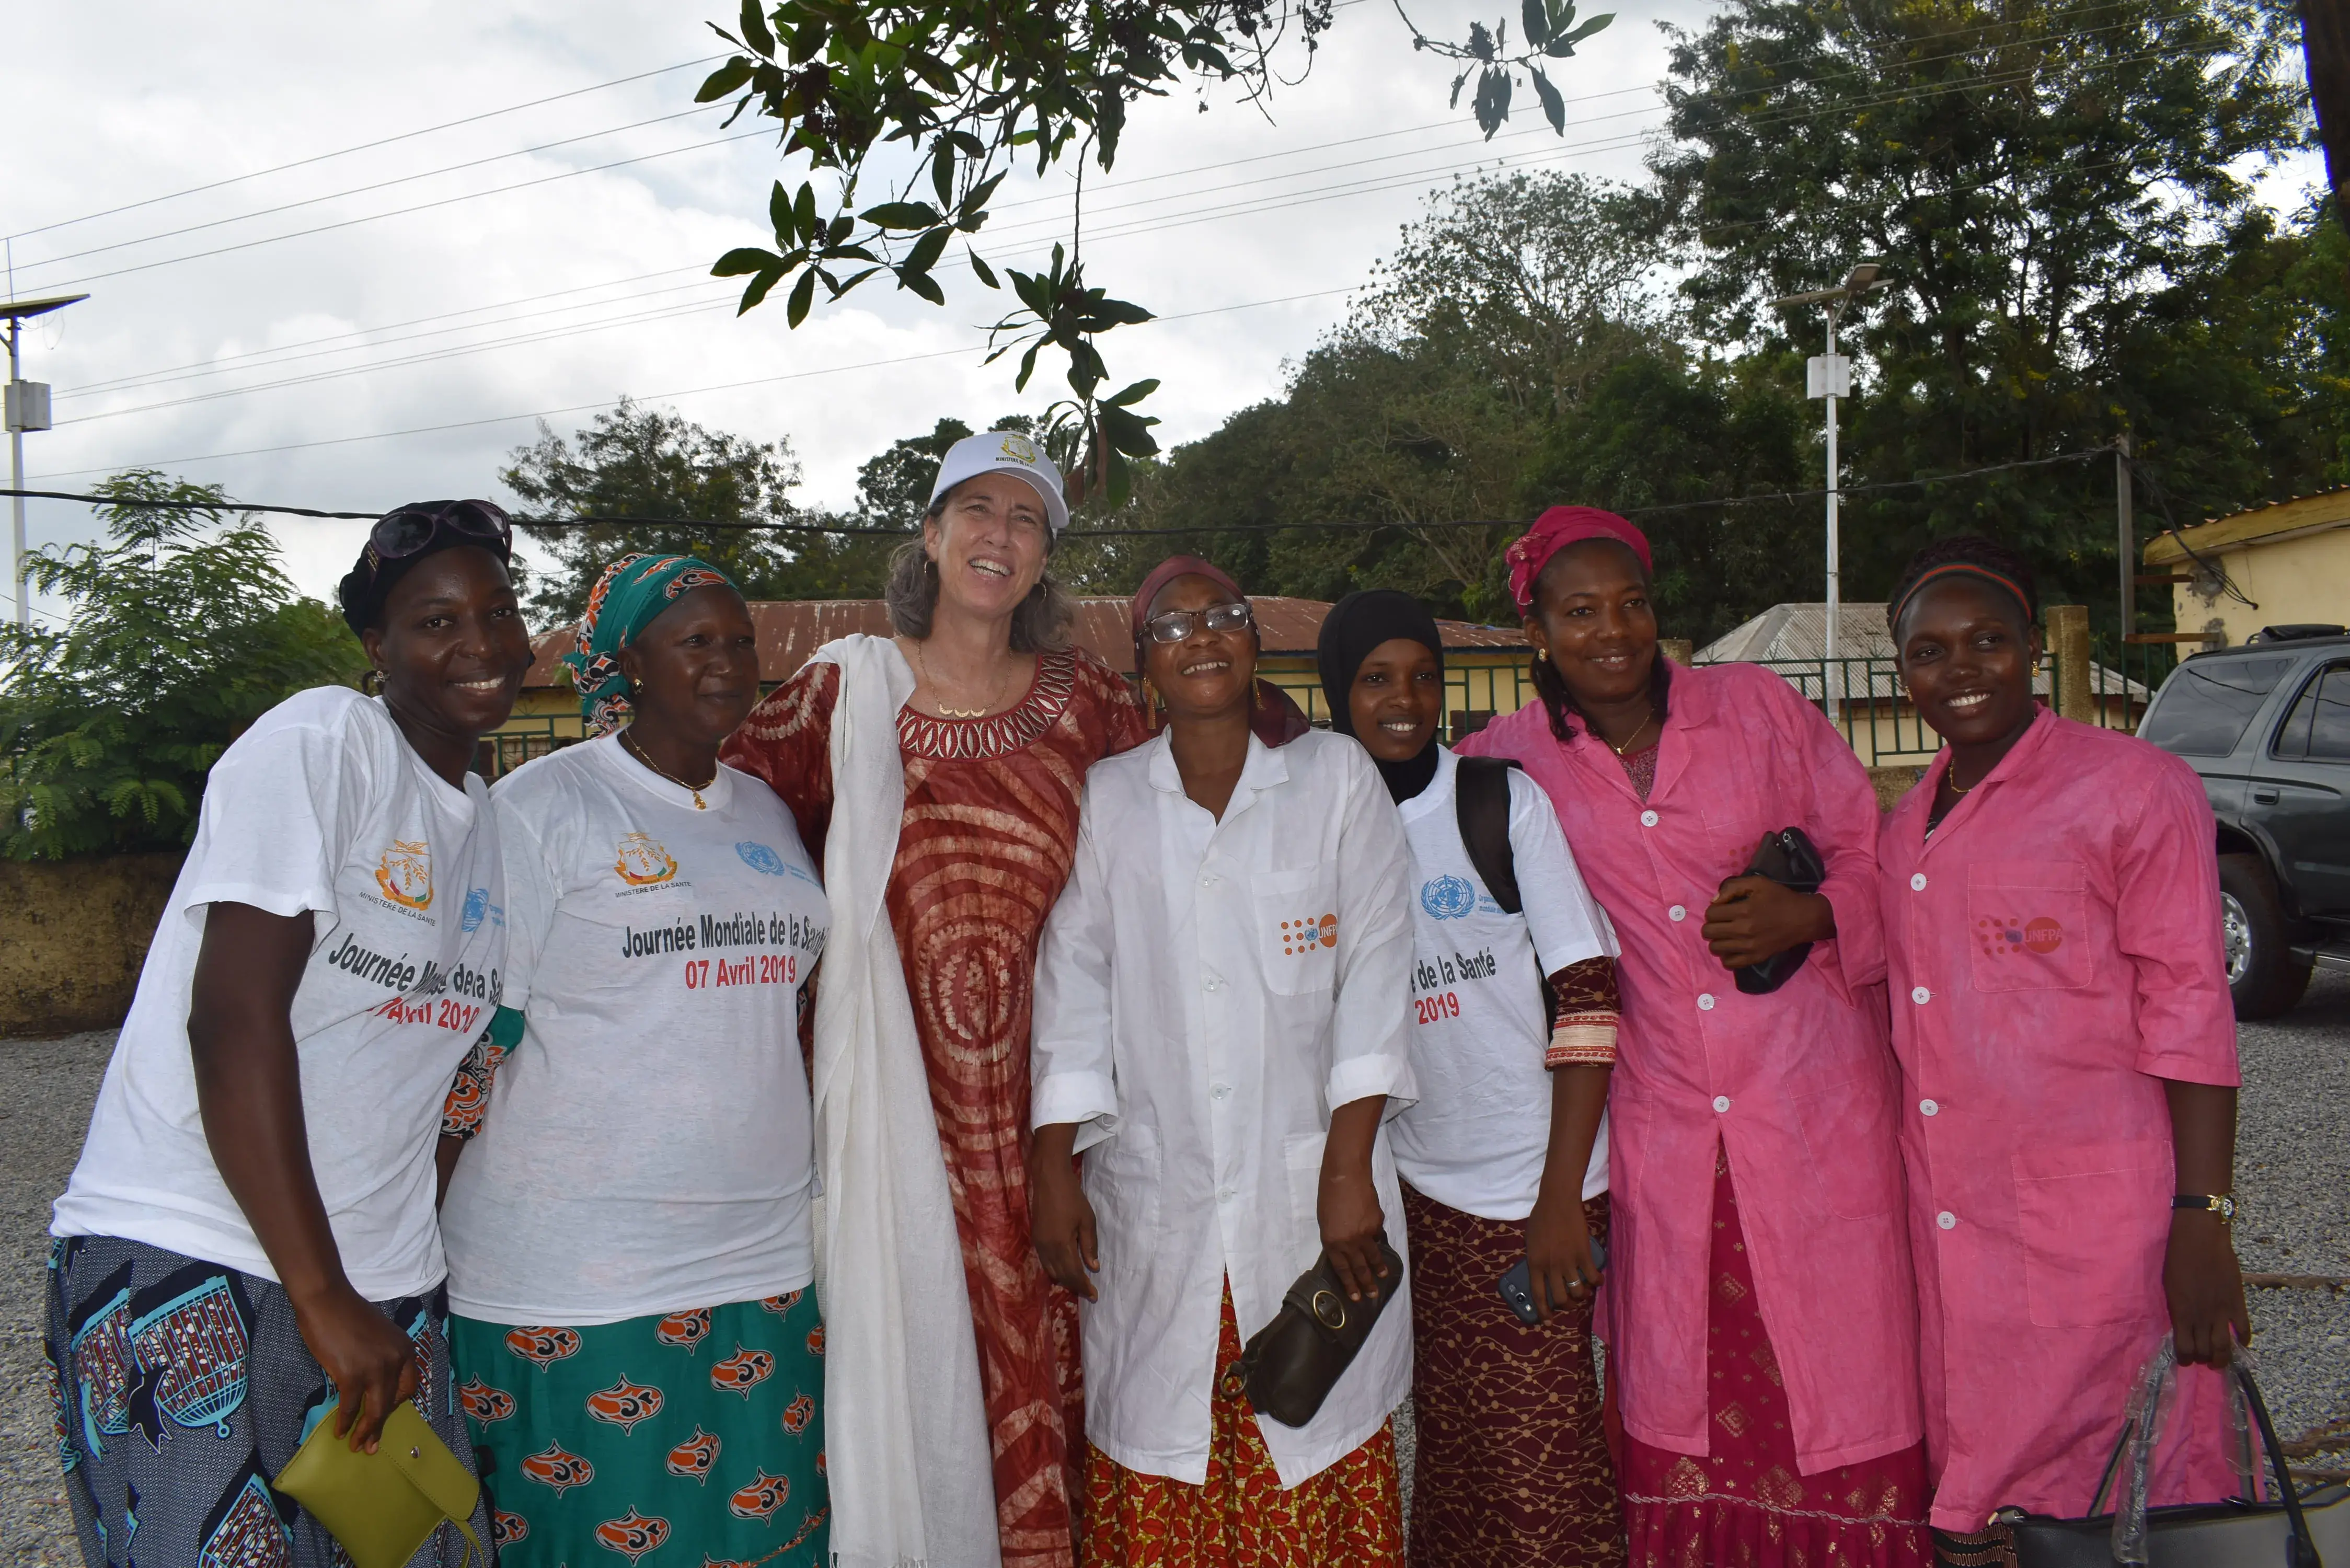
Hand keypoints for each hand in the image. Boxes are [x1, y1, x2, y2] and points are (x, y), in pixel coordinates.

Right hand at [290, 1282, 419, 1451]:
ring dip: (365, 1431)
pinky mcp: (352, 1374)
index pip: (408, 1387)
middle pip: (392, 1402)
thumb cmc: (347, 1316)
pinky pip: (351, 1407)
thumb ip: (383, 1358)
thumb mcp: (379, 1336)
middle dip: (380, 1426)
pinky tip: (340, 1432)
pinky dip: (346, 1422)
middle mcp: (396, 1360)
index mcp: (405, 1349)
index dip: (396, 1405)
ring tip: (357, 1446)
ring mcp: (375, 1368)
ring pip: (375, 1410)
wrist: (327, 1301)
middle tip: (371, 1445)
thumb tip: (375, 1385)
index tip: (383, 1416)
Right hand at [1028, 1138, 1099, 1301]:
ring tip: (1078, 1283)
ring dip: (1064, 1279)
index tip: (1094, 1295)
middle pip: (1061, 1276)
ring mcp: (1039, 1244)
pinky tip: (1064, 1269)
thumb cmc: (1072, 1197)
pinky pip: (1045, 1262)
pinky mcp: (1035, 1238)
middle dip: (1075, 1286)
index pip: (1073, 1273)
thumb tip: (1093, 1267)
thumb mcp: (1087, 1220)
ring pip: (1051, 1271)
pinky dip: (1056, 1270)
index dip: (1084, 1286)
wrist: (1049, 1180)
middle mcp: (1047, 1249)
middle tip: (1088, 1292)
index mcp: (1061, 1245)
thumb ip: (1089, 1245)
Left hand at [1318, 1159, 1390, 1302]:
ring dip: (1378, 1268)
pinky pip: (1377, 1235)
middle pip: (1360, 1268)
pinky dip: (1377, 1238)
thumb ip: (1336, 1239)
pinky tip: (1377, 1237)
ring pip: (1373, 1256)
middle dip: (1366, 1283)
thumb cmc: (1329, 1197)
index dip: (1350, 1285)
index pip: (1342, 1270)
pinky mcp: (1377, 1224)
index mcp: (1331, 1243)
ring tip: (1383, 1275)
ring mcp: (1365, 1234)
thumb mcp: (1325, 1222)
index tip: (1356, 1297)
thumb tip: (1349, 1249)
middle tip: (1373, 1294)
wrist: (1345, 1176)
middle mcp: (1348, 1243)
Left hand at [1523, 1192, 1601, 1320]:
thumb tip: (1540, 1272)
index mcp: (1534, 1263)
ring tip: (1584, 1291)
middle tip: (1571, 1302)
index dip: (1544, 1310)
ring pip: (1578, 1291)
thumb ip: (1535, 1258)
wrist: (1558, 1201)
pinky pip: (1593, 1277)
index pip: (1538, 1294)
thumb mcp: (1530, 1241)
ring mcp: (1568, 1262)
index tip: (1548, 1319)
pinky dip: (1597, 1282)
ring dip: (1582, 1295)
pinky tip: (1599, 1280)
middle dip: (1567, 1305)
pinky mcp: (1583, 1255)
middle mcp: (1551, 1267)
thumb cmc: (1541, 1217)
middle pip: (1560, 1298)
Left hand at [1703, 873, 1833, 969]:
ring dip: (1716, 940)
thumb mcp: (1758, 883)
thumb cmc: (1781, 898)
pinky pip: (1729, 963)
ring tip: (1725, 935)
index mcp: (1743, 910)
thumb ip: (1733, 887)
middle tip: (1721, 923)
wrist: (1804, 919)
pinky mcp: (1756, 958)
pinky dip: (1726, 957)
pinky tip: (1732, 948)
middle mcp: (1743, 930)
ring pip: (1715, 948)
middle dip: (1711, 925)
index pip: (1710, 914)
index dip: (1712, 910)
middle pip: (1708, 932)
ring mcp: (1749, 946)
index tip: (1721, 910)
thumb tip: (1714, 901)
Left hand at [2164, 1210, 2249, 1366]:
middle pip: (2204, 1351)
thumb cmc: (2177, 1257)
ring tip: (2219, 1362)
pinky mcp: (2237, 1303)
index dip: (2185, 1358)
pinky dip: (2243, 1339)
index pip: (2184, 1348)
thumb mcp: (2170, 1286)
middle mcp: (2201, 1317)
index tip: (2185, 1360)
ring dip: (2222, 1358)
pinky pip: (2243, 1328)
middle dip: (2202, 1359)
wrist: (2201, 1238)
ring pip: (2224, 1347)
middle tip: (2202, 1360)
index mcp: (2180, 1313)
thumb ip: (2177, 1308)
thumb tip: (2182, 1324)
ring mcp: (2221, 1311)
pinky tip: (2241, 1343)